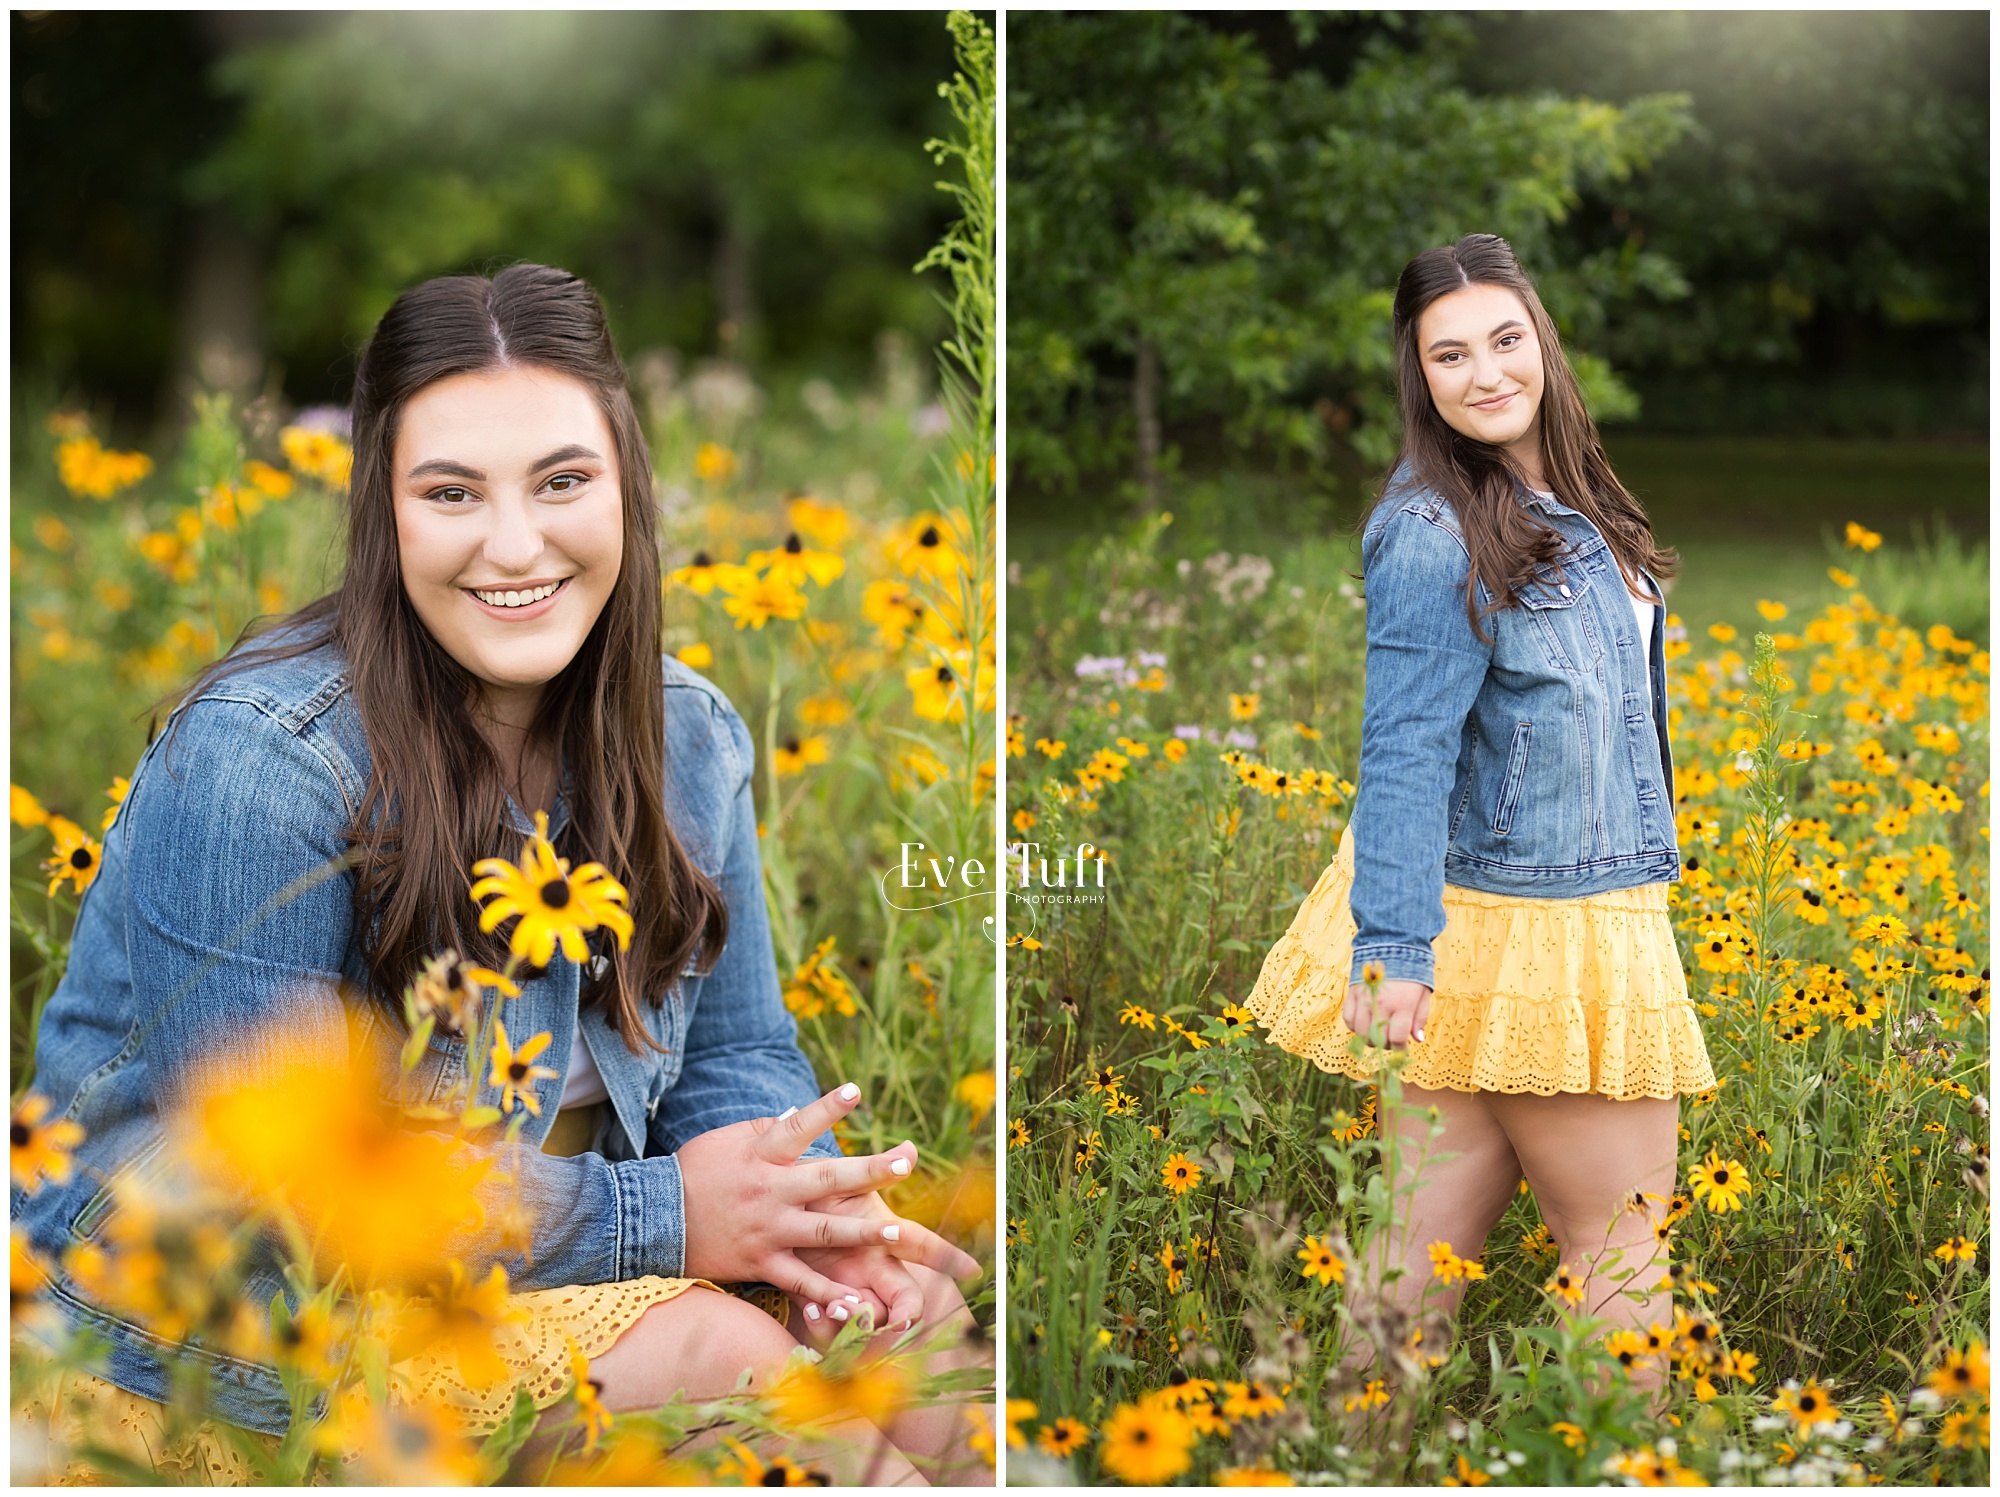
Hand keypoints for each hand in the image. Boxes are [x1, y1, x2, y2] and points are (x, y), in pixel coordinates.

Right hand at [677, 1084, 978, 1313]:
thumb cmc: (691, 1173)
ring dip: (862, 1233)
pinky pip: (800, 1281)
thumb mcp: (723, 1141)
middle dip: (868, 1171)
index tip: (856, 1091)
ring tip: (897, 1232)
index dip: (826, 1109)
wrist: (653, 1222)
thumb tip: (796, 1115)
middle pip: (826, 1179)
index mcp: (761, 1156)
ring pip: (823, 1233)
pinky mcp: (760, 1263)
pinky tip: (857, 1302)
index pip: (798, 1126)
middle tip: (905, 1162)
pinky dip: (828, 1293)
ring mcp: (767, 1230)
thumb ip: (763, 1129)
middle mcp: (769, 1191)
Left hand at [787, 1144, 933, 1346]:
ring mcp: (846, 1290)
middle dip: (900, 1321)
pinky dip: (823, 1324)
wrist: (777, 1204)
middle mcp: (872, 1271)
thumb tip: (909, 1148)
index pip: (925, 1249)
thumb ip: (873, 1173)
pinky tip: (812, 1310)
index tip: (974, 1269)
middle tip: (884, 1318)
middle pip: (904, 1307)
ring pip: (867, 1326)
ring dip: (857, 1325)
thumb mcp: (842, 1180)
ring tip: (836, 1309)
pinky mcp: (814, 1300)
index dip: (950, 1259)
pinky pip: (826, 1328)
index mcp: (885, 1239)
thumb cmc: (817, 1188)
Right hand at [1344, 977, 1431, 1048]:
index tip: (1403, 1049)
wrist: (1391, 946)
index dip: (1400, 1049)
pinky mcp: (1352, 994)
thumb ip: (1420, 1017)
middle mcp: (1381, 1004)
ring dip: (1369, 1038)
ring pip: (1360, 1032)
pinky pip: (1348, 1019)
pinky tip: (1364, 1024)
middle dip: (1385, 1045)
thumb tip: (1417, 1039)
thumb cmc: (1412, 973)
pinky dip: (1354, 1027)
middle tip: (1392, 1041)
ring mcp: (1364, 999)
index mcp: (1402, 1005)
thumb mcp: (1423, 994)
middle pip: (1377, 1038)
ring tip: (1378, 1034)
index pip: (1397, 1038)